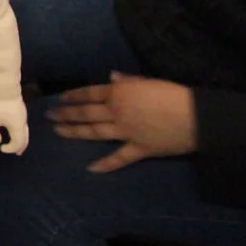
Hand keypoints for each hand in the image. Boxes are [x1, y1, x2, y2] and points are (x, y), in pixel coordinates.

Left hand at [0, 97, 28, 154]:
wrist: (2, 89)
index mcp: (17, 128)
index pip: (17, 143)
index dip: (10, 148)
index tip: (1, 148)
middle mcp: (23, 123)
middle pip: (25, 138)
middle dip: (21, 147)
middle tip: (18, 153)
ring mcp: (23, 115)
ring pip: (25, 131)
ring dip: (22, 139)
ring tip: (18, 144)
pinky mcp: (20, 109)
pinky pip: (23, 125)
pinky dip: (20, 132)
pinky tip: (14, 130)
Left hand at [48, 73, 196, 172]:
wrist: (195, 116)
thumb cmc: (173, 93)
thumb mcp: (149, 82)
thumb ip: (128, 81)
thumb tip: (111, 78)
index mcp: (119, 92)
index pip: (89, 93)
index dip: (73, 96)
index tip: (60, 98)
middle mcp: (117, 111)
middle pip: (86, 113)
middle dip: (66, 114)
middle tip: (49, 116)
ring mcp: (126, 132)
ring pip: (94, 132)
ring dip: (74, 132)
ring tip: (58, 131)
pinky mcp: (139, 149)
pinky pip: (119, 158)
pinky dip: (106, 164)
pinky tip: (91, 168)